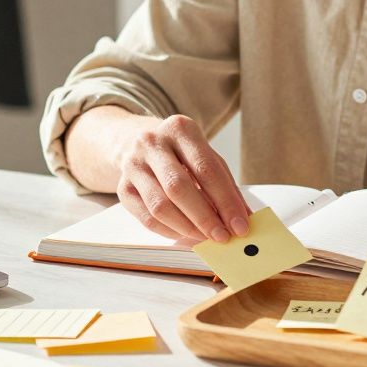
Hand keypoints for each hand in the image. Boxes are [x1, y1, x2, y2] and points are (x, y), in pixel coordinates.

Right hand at [115, 114, 251, 243]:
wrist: (138, 144)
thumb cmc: (181, 154)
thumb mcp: (206, 157)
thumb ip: (226, 186)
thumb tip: (243, 219)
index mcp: (180, 129)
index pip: (206, 169)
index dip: (225, 201)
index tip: (240, 225)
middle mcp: (152, 143)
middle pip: (179, 187)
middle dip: (205, 217)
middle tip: (222, 236)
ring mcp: (133, 165)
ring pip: (160, 206)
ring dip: (187, 228)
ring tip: (205, 238)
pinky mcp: (123, 188)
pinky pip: (147, 218)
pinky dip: (170, 232)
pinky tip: (186, 235)